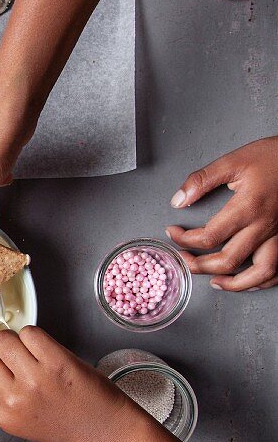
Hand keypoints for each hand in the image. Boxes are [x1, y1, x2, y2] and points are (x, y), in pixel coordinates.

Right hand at [0, 327, 131, 441]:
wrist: (106, 431)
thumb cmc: (69, 425)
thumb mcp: (23, 421)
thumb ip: (3, 396)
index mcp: (3, 416)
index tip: (1, 364)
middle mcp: (14, 399)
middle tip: (14, 353)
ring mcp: (34, 379)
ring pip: (4, 340)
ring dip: (15, 339)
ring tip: (32, 351)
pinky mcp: (56, 362)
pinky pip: (30, 332)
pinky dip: (34, 335)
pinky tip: (46, 348)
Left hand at [166, 136, 277, 289]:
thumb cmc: (274, 157)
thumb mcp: (235, 160)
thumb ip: (203, 180)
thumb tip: (179, 199)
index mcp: (248, 208)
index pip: (209, 236)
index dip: (185, 239)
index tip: (174, 233)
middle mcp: (264, 227)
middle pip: (229, 260)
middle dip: (200, 266)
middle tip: (184, 260)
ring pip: (259, 274)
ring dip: (234, 284)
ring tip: (214, 282)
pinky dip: (261, 281)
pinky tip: (246, 281)